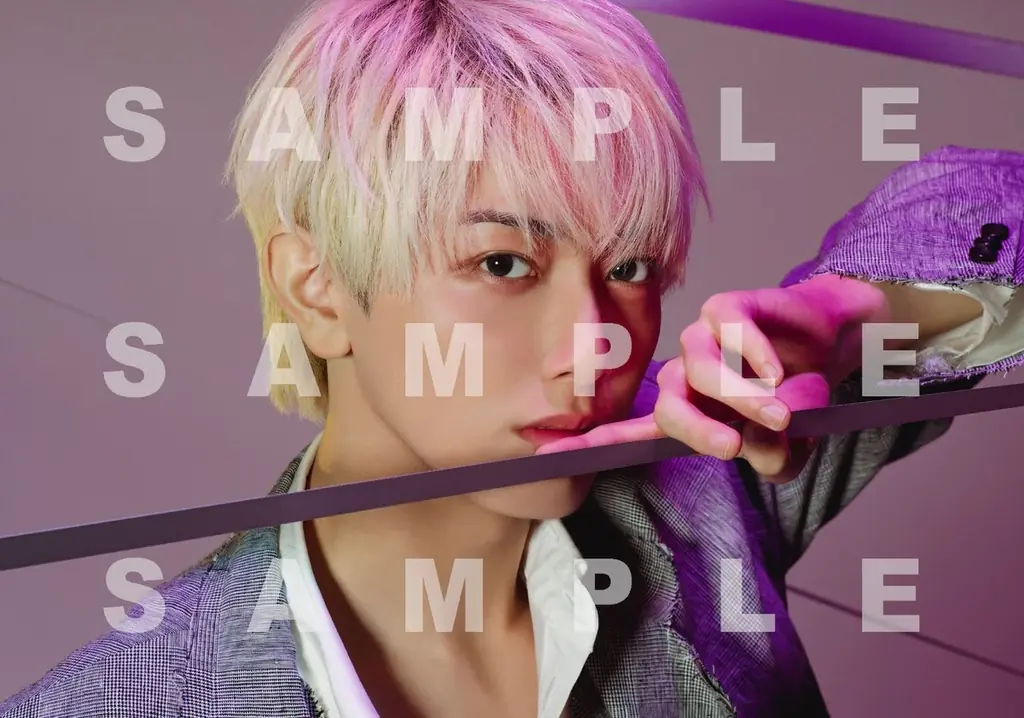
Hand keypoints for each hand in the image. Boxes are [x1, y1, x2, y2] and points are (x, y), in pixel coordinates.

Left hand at [537, 274, 890, 482]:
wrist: (831, 344)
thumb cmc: (796, 397)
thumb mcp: (790, 444)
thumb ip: (774, 456)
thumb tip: (758, 449)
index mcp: (687, 413)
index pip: (632, 434)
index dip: (591, 445)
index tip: (548, 455)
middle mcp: (684, 377)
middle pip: (668, 408)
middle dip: (700, 431)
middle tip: (733, 447)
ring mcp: (701, 340)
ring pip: (702, 370)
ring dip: (741, 396)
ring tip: (779, 412)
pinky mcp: (726, 309)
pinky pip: (726, 328)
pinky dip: (753, 351)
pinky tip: (775, 368)